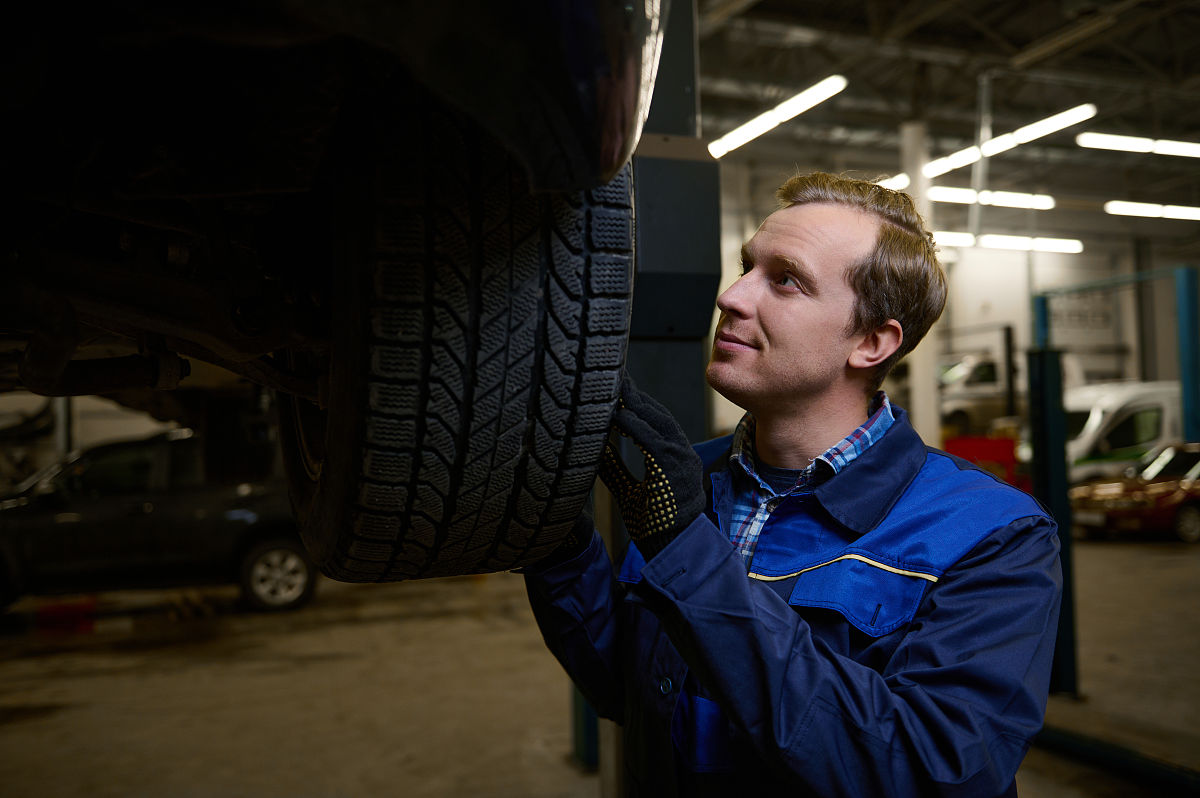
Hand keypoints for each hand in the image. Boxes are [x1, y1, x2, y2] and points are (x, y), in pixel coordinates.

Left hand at [600, 374, 703, 558]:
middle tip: (615, 376)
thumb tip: (593, 450)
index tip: (617, 388)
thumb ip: (614, 469)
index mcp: (674, 457)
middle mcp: (681, 453)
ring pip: (658, 421)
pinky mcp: (674, 469)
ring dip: (635, 403)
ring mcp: (681, 459)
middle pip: (658, 414)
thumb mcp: (629, 491)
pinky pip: (653, 440)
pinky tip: (618, 414)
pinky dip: (635, 426)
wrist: (674, 549)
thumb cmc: (655, 525)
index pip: (656, 421)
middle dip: (635, 395)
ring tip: (614, 387)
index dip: (637, 403)